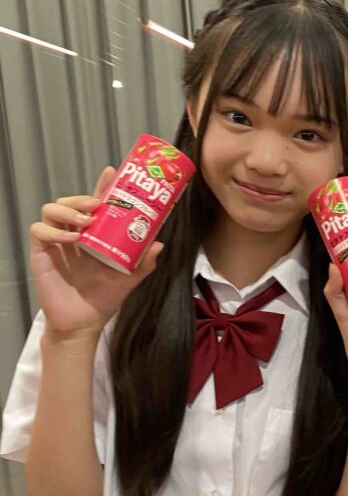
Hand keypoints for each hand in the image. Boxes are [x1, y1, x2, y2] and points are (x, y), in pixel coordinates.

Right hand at [29, 166, 163, 339]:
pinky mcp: (41, 254)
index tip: (111, 172)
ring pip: (51, 209)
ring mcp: (55, 243)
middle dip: (83, 196)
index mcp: (93, 235)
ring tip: (86, 220)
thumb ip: (144, 263)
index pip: (95, 204)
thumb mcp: (129, 278)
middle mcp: (73, 234)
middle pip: (70, 201)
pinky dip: (54, 231)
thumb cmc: (103, 298)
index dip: (102, 187)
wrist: (84, 324)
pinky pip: (39, 231)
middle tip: (98, 203)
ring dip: (68, 209)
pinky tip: (73, 239)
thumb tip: (159, 243)